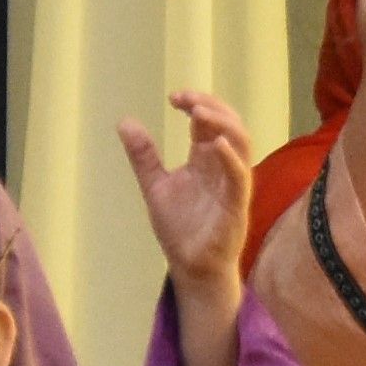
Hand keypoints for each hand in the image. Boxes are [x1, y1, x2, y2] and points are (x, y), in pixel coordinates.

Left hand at [116, 90, 261, 300]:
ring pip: (241, 143)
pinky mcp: (236, 205)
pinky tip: (215, 143)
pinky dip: (231, 158)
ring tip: (199, 111)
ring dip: (223, 123)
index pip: (208, 121)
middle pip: (229, 124)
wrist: (190, 268)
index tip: (174, 97)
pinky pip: (240, 176)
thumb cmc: (180, 228)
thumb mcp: (155, 185)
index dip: (195, 103)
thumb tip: (125, 121)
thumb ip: (144, 155)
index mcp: (206, 160)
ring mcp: (232, 184)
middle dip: (210, 106)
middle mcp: (223, 166)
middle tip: (184, 99)